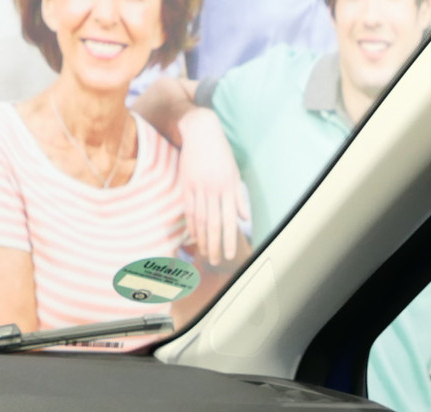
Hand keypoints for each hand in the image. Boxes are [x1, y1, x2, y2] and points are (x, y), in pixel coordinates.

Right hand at [177, 109, 244, 265]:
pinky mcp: (186, 184)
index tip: (230, 254)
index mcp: (228, 186)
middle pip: (213, 223)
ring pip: (200, 219)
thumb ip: (238, 197)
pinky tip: (194, 237)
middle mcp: (214, 189)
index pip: (229, 219)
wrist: (201, 131)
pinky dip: (191, 225)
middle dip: (216, 245)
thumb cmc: (220, 153)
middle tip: (217, 261)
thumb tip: (244, 218)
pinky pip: (188, 209)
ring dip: (203, 239)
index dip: (230, 239)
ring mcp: (198, 187)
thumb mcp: (234, 172)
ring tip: (205, 253)